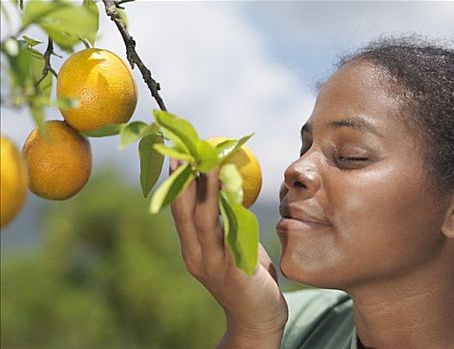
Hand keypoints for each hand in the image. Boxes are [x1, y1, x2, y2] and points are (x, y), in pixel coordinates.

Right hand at [170, 160, 287, 347]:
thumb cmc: (248, 280)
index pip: (180, 211)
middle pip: (184, 212)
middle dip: (183, 181)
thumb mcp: (234, 249)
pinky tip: (234, 192)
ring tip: (208, 162)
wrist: (258, 320)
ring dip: (204, 190)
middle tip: (183, 152)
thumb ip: (229, 225)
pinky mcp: (232, 270)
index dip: (177, 184)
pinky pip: (229, 234)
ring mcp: (212, 264)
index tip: (178, 156)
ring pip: (203, 220)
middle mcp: (196, 255)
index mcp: (193, 249)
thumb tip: (231, 194)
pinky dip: (229, 210)